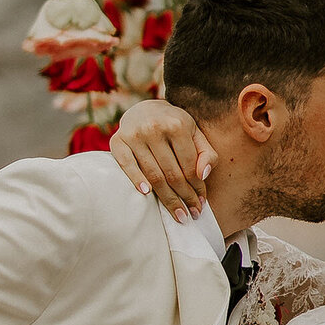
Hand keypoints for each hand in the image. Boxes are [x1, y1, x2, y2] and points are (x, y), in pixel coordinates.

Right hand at [109, 100, 215, 219]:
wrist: (145, 109)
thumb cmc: (174, 127)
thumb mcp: (195, 134)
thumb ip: (207, 153)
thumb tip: (203, 175)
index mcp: (177, 125)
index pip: (189, 165)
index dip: (197, 187)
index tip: (201, 203)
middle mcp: (154, 128)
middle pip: (172, 173)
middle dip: (184, 197)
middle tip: (191, 215)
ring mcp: (134, 134)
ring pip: (153, 175)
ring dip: (167, 198)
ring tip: (178, 214)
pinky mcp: (117, 141)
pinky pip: (127, 166)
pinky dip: (136, 180)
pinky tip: (147, 194)